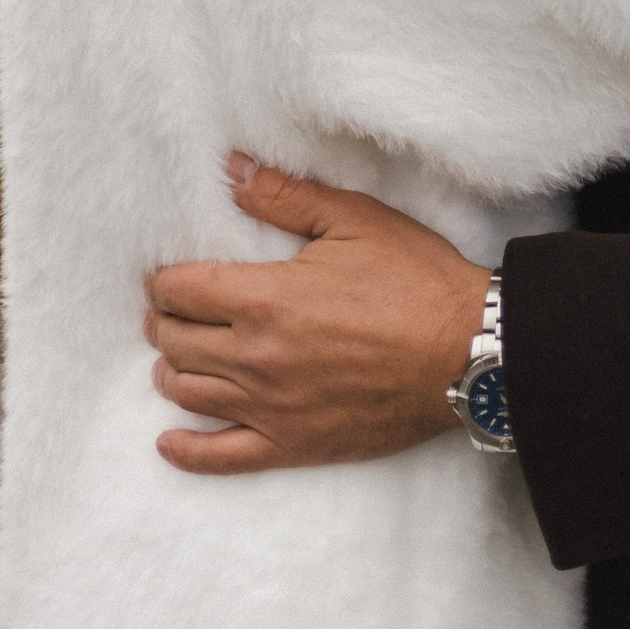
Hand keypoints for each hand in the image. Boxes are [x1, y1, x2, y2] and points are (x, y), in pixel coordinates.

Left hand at [145, 164, 490, 472]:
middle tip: (169, 310)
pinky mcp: (292, 445)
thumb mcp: (355, 220)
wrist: (466, 353)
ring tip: (174, 357)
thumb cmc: (415, 281)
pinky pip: (220, 457)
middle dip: (164, 322)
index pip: (180, 291)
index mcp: (264, 298)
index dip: (164, 280)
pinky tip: (169, 442)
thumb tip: (233, 170)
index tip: (167, 275)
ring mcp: (270, 407)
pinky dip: (186, 451)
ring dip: (170, 372)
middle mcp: (255, 357)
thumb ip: (285, 196)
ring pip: (189, 394)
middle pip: (176, 342)